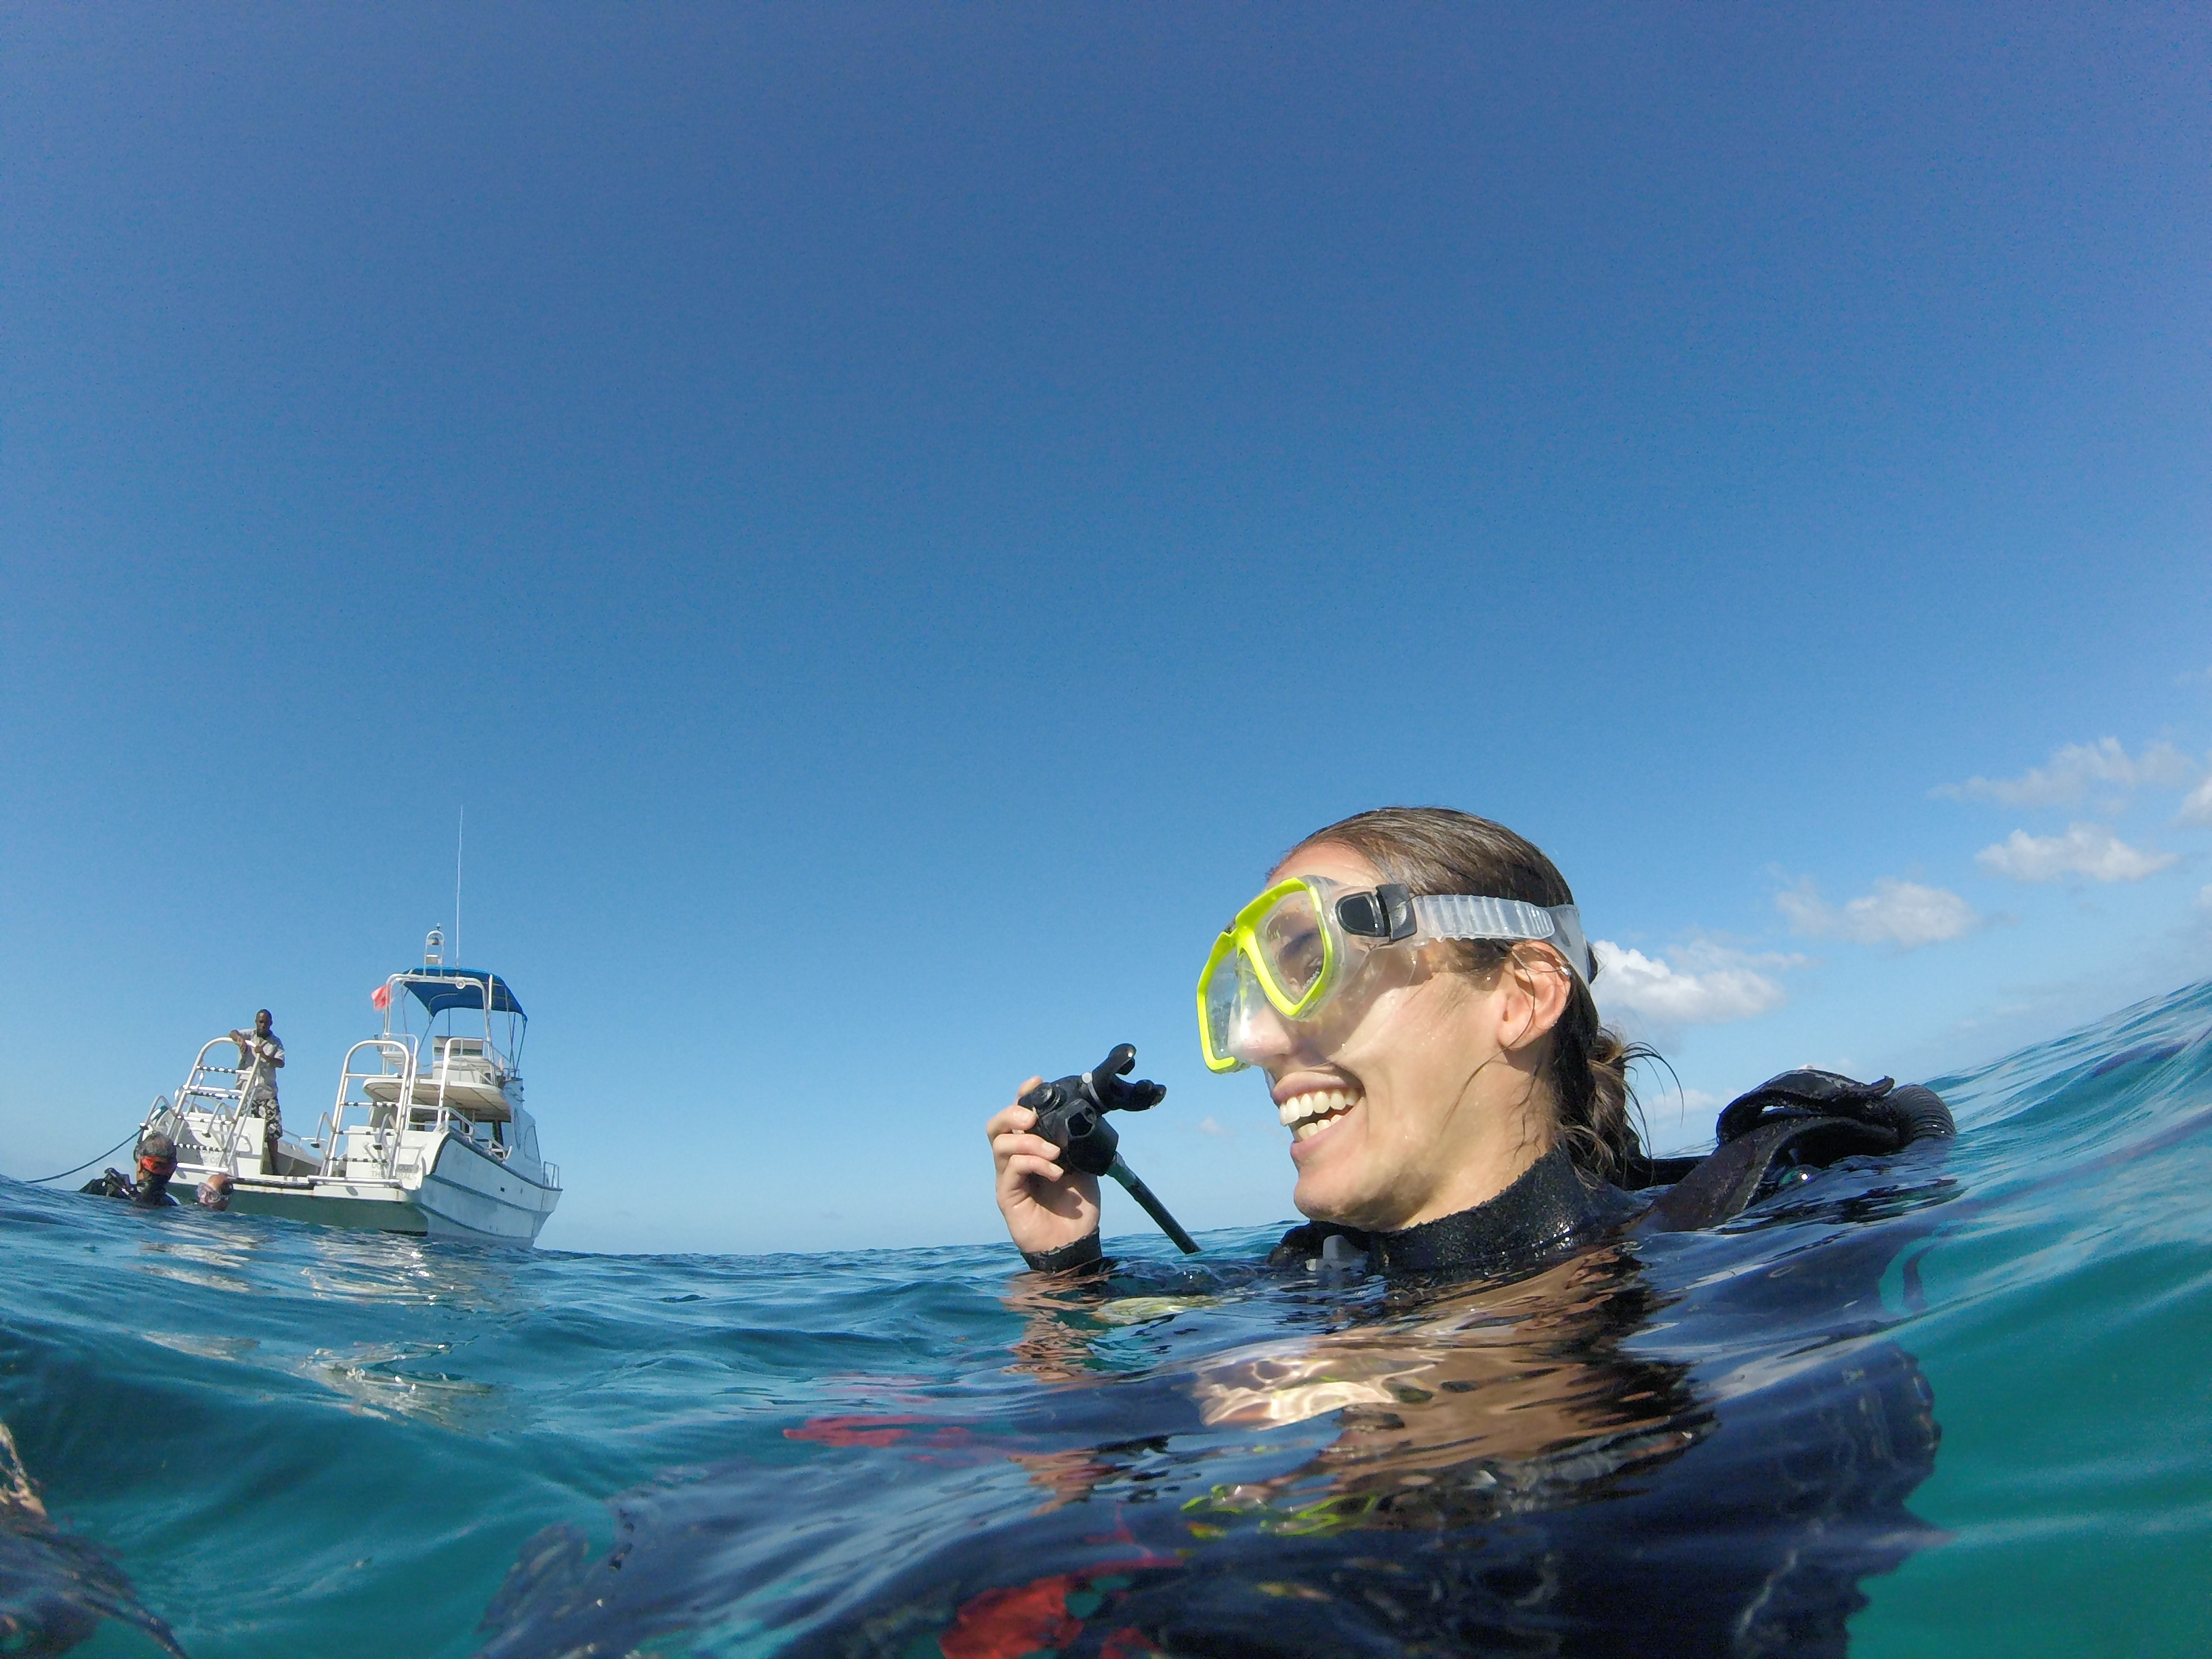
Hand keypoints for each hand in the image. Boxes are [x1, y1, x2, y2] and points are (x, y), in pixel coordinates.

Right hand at [988, 1078, 1099, 1255]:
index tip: (1036, 1081)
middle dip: (1012, 1113)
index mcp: (1033, 1148)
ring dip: (1028, 1141)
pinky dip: (1033, 1162)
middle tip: (1032, 1118)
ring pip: (1000, 1143)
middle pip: (996, 1125)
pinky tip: (1055, 1171)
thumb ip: (1076, 1144)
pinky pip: (1012, 1168)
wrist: (1075, 1243)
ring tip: (1054, 1153)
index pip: (1019, 1116)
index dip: (1023, 1095)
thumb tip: (1080, 1118)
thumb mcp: (1084, 1167)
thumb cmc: (1077, 1208)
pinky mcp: (1007, 1195)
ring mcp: (1008, 1177)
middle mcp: (1015, 1159)